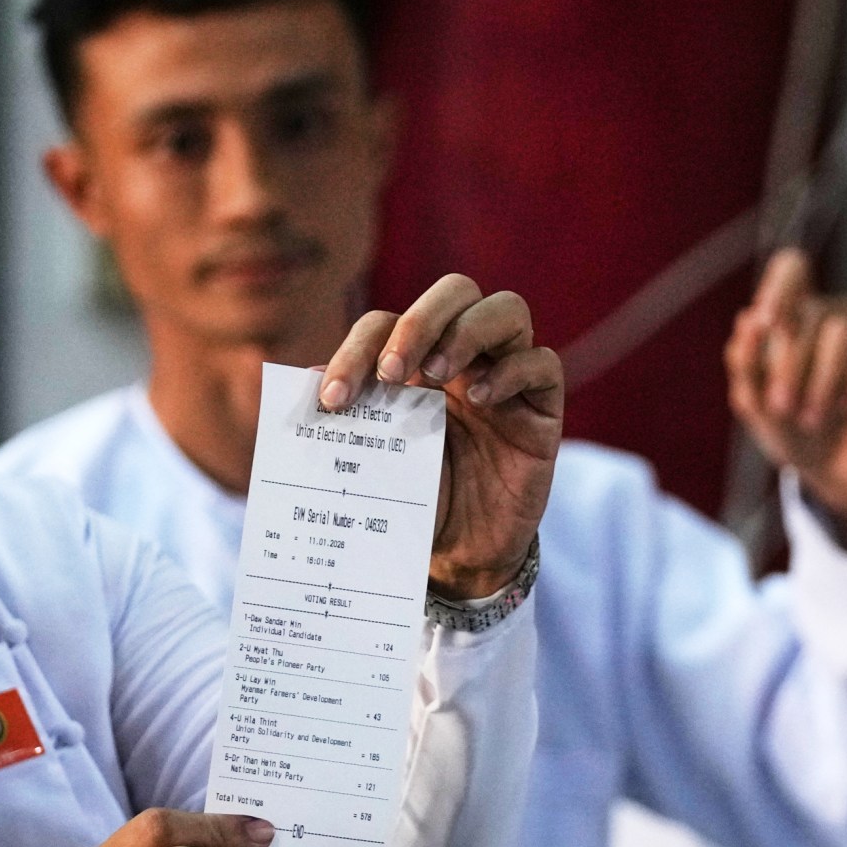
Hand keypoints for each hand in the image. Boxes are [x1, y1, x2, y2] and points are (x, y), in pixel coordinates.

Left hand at [323, 275, 563, 599]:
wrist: (460, 554)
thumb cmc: (416, 502)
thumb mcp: (374, 461)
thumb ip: (347, 419)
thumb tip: (304, 379)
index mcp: (416, 361)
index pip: (387, 323)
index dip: (357, 349)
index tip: (332, 399)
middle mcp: (464, 357)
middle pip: (455, 291)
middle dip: (419, 322)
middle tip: (391, 373)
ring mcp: (506, 376)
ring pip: (506, 311)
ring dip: (466, 333)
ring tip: (437, 375)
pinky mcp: (542, 407)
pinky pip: (542, 364)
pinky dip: (510, 372)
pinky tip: (480, 399)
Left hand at [724, 248, 846, 570]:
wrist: (836, 472)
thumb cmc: (791, 430)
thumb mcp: (755, 404)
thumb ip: (745, 363)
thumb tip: (746, 318)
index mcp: (793, 315)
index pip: (792, 269)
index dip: (781, 285)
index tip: (768, 323)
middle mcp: (832, 313)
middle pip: (809, 314)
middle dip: (789, 366)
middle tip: (782, 408)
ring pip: (842, 329)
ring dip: (821, 380)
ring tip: (812, 418)